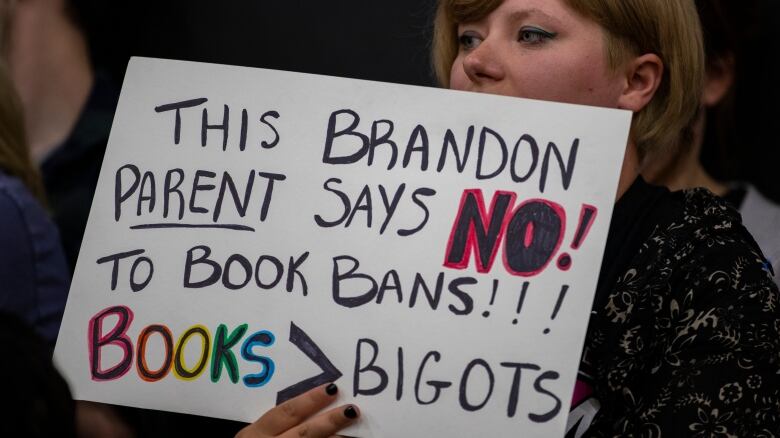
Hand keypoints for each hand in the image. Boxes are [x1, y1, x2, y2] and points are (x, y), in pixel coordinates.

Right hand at [236, 383, 359, 437]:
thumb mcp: (255, 436)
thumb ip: (277, 423)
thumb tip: (314, 402)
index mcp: (255, 434)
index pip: (285, 413)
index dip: (310, 400)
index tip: (333, 388)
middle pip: (303, 433)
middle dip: (329, 421)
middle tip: (352, 409)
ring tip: (355, 429)